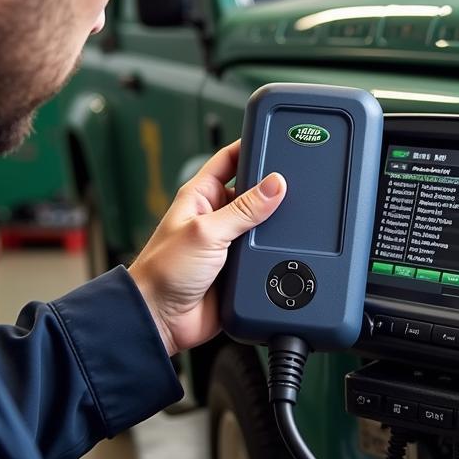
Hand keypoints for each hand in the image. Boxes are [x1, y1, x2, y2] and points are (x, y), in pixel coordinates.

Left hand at [128, 141, 285, 355]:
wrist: (162, 320)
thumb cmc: (162, 272)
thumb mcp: (205, 232)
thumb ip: (243, 209)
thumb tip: (275, 184)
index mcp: (200, 196)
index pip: (229, 159)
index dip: (250, 146)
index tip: (275, 138)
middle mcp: (215, 216)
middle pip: (252, 191)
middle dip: (271, 188)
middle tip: (296, 181)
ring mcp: (228, 243)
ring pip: (262, 225)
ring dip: (274, 224)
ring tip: (294, 217)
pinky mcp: (240, 270)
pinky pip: (264, 255)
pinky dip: (275, 253)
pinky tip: (288, 248)